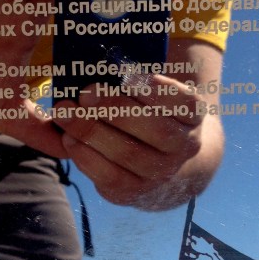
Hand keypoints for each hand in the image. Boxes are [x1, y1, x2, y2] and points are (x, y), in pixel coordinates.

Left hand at [55, 42, 224, 208]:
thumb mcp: (153, 96)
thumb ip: (133, 81)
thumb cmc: (148, 114)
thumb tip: (98, 66)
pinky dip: (85, 156)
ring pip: (129, 154)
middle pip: (155, 129)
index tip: (128, 74)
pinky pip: (109, 176)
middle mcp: (184, 148)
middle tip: (85, 93)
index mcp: (193, 116)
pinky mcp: (134, 193)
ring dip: (92, 132)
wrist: (161, 164)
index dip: (158, 89)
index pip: (185, 103)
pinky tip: (69, 138)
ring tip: (65, 113)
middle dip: (116, 109)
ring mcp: (161, 174)